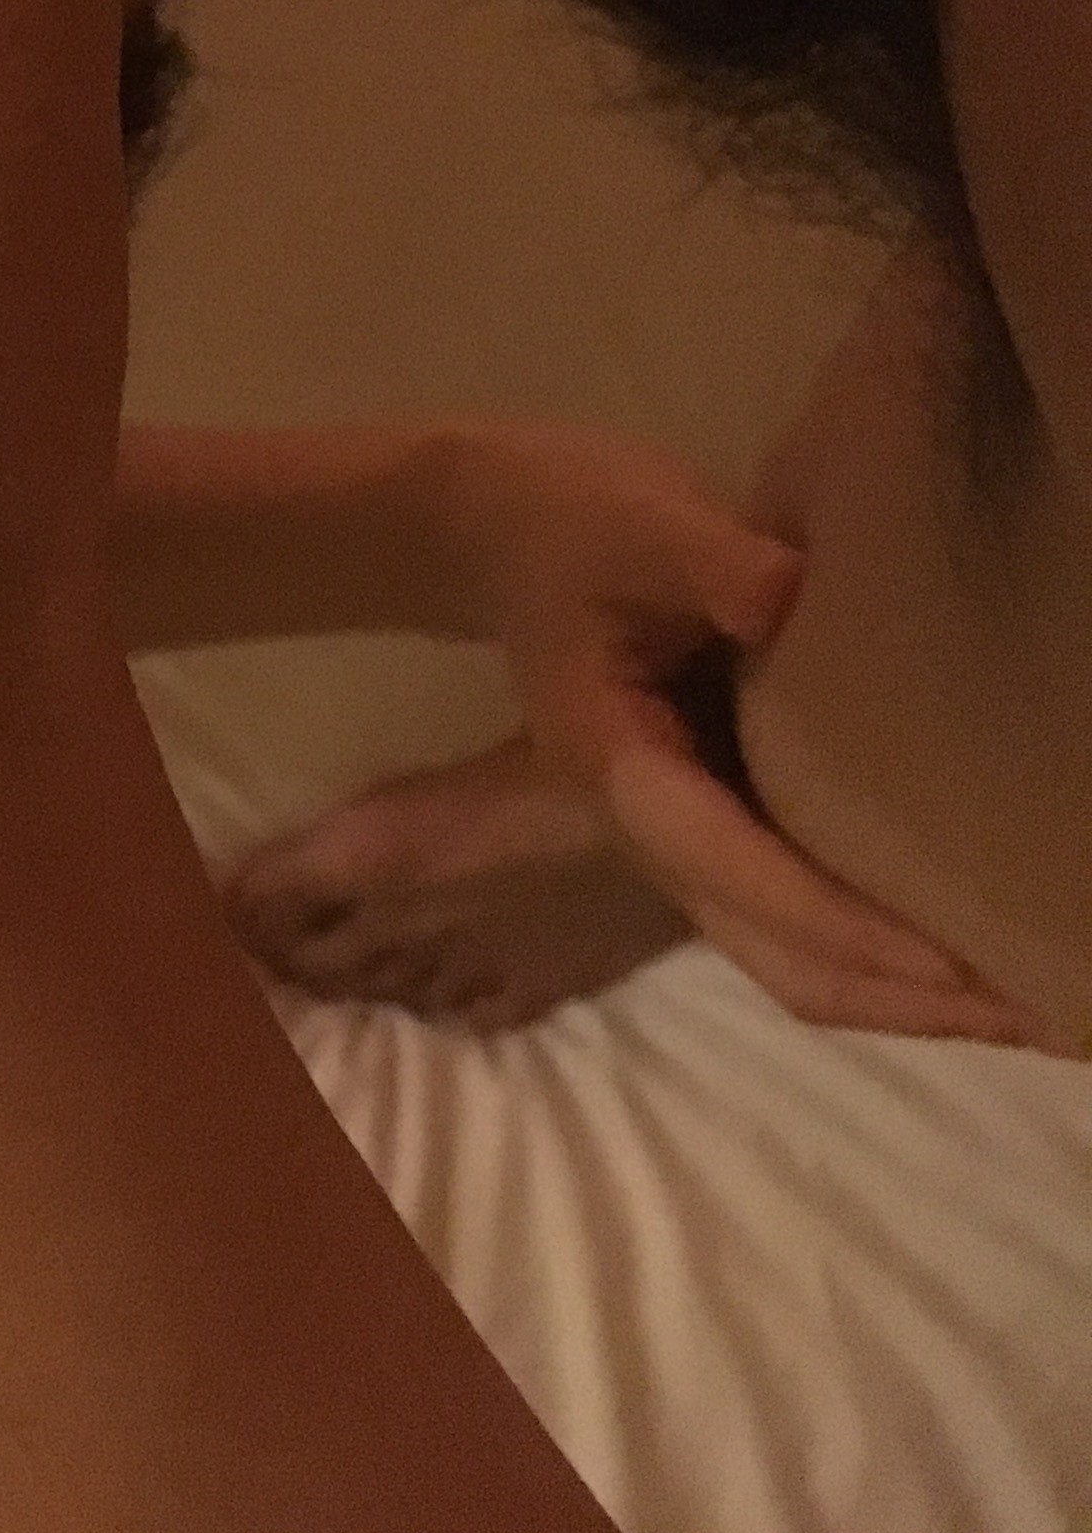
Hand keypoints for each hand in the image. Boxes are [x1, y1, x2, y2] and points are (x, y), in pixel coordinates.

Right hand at [435, 424, 1052, 1044]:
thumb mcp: (632, 519)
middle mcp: (650, 830)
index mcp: (620, 770)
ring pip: (790, 957)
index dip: (842, 924)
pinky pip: (801, 917)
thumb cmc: (566, 516)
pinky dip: (882, 950)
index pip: (736, 872)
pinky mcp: (719, 816)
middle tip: (1037, 1016)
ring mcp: (686, 833)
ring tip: (1026, 1007)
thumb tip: (796, 602)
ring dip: (904, 995)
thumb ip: (711, 559)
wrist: (495, 526)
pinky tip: (962, 945)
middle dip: (903, 999)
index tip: (954, 962)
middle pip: (775, 959)